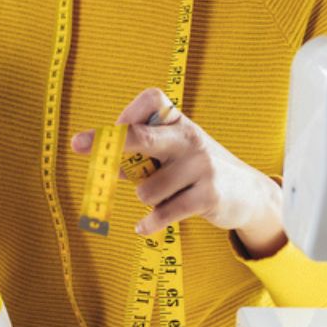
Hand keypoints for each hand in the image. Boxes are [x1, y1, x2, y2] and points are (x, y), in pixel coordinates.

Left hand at [70, 88, 287, 258]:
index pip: (151, 100)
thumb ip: (144, 154)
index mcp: (180, 121)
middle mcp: (191, 138)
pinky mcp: (208, 195)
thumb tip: (108, 165)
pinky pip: (163, 212)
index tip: (113, 130)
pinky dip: (149, 223)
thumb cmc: (198, 170)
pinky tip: (145, 226)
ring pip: (146, 189)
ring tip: (164, 197)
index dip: (126, 112)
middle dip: (110, 143)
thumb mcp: (176, 153)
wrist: (249, 193)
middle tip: (78, 144)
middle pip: (143, 137)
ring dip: (146, 199)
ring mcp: (202, 166)